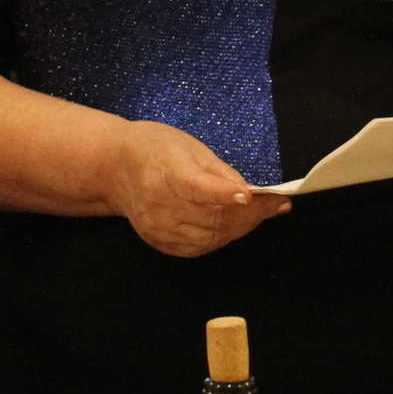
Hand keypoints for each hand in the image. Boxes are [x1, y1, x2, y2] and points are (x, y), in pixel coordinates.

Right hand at [108, 120, 288, 256]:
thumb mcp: (189, 146)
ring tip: (265, 213)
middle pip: (212, 217)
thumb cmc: (154, 148)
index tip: (251, 196)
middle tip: (278, 204)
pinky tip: (239, 225)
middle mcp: (160, 207)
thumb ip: (220, 172)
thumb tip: (250, 192)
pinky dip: (224, 237)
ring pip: (211, 236)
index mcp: (166, 174)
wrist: (113, 168)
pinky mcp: (160, 243)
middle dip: (251, 213)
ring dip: (242, 227)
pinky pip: (200, 247)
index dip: (225, 194)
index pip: (198, 188)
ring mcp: (159, 229)